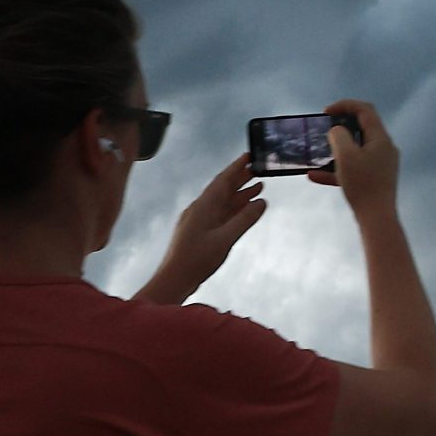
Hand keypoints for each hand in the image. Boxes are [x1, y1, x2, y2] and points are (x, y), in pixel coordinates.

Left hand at [140, 155, 267, 303]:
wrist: (174, 279)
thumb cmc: (196, 259)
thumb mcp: (225, 239)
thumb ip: (244, 220)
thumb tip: (261, 202)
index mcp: (204, 206)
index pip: (223, 180)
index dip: (236, 167)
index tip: (248, 156)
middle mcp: (201, 209)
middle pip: (223, 189)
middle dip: (240, 179)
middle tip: (258, 170)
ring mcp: (200, 220)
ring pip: (223, 202)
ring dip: (240, 195)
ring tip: (258, 188)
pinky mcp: (201, 231)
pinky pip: (221, 214)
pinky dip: (234, 210)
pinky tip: (245, 211)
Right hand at [308, 98, 398, 216]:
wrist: (377, 219)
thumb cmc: (363, 184)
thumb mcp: (346, 155)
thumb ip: (339, 135)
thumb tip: (337, 130)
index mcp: (380, 138)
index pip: (365, 110)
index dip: (345, 105)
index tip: (325, 112)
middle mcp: (384, 148)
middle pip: (361, 128)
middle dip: (340, 127)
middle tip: (323, 130)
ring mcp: (381, 165)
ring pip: (355, 150)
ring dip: (335, 149)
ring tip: (318, 151)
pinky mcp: (375, 179)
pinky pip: (353, 168)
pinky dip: (336, 169)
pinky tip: (314, 176)